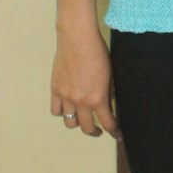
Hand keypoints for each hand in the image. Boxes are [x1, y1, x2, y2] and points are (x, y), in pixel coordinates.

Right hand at [51, 25, 120, 139]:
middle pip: (86, 128)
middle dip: (95, 132)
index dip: (114, 131)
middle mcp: (80, 101)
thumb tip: (107, 103)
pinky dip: (62, 112)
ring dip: (77, 123)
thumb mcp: (110, 75)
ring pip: (69, 123)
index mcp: (97, 98)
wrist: (77, 39)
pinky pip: (56, 110)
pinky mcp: (55, 89)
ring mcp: (65, 97)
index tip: (117, 134)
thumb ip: (108, 92)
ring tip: (82, 119)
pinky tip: (68, 108)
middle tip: (100, 131)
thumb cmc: (98, 53)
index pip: (107, 123)